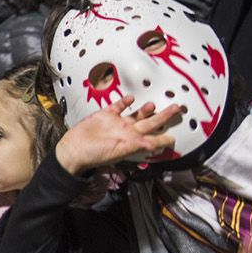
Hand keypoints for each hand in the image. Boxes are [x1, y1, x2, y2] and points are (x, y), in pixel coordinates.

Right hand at [55, 98, 183, 174]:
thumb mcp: (118, 152)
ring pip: (136, 114)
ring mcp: (117, 123)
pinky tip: (131, 98)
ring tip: (153, 104)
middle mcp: (127, 132)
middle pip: (150, 123)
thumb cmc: (94, 154)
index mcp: (133, 142)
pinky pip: (118, 106)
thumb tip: (154, 145)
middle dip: (164, 116)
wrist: (74, 148)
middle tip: (177, 109)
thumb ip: (137, 146)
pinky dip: (125, 101)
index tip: (177, 136)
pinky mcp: (105, 115)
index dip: (165, 138)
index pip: (154, 140)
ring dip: (146, 109)